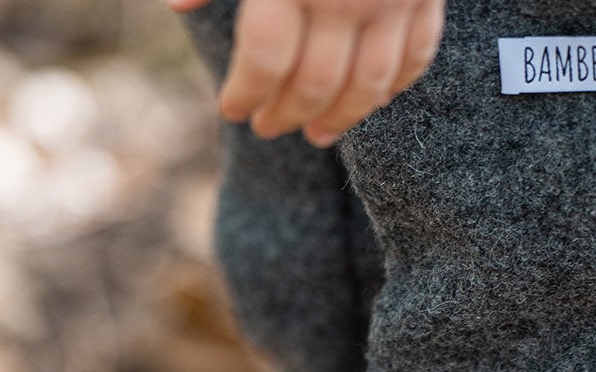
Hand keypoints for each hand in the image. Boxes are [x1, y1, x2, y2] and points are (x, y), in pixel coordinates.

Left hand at [167, 0, 445, 146]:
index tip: (232, 109)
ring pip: (371, 85)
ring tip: (319, 134)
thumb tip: (178, 6)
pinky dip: (395, 87)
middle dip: (287, 113)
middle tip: (268, 127)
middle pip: (316, 81)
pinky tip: (372, 101)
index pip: (265, 57)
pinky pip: (417, 57)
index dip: (246, 91)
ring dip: (343, 118)